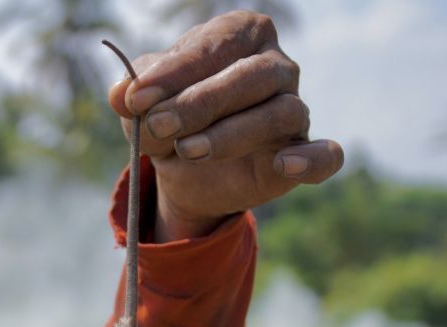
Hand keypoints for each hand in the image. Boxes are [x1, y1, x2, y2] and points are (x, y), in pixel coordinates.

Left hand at [110, 11, 343, 241]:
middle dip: (201, 101)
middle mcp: (276, 67)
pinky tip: (283, 165)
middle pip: (252, 76)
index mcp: (241, 35)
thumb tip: (120, 92)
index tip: (137, 97)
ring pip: (281, 113)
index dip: (177, 70)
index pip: (218, 44)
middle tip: (159, 124)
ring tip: (186, 150)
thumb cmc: (168, 118)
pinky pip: (325, 155)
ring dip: (232, 133)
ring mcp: (294, 109)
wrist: (182, 170)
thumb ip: (133, 94)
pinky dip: (313, 159)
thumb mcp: (141, 106)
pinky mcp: (300, 154)